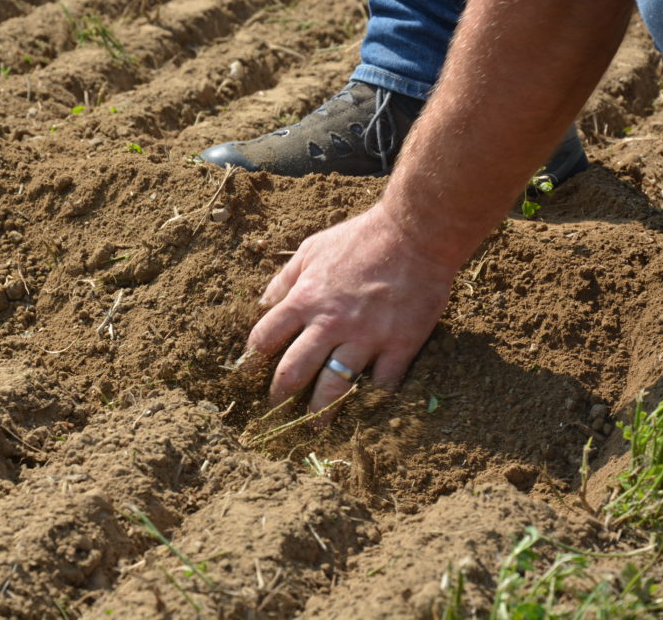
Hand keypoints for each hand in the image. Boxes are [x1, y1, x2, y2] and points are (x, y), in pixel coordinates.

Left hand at [247, 204, 456, 425]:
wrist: (415, 234)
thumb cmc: (360, 238)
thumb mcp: (312, 249)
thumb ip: (286, 279)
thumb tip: (263, 303)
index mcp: (305, 300)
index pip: (265, 339)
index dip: (252, 359)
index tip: (247, 373)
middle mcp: (330, 324)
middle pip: (293, 372)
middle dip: (279, 396)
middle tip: (274, 411)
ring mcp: (365, 338)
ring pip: (334, 388)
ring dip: (321, 412)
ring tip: (314, 428)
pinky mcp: (399, 345)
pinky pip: (382, 383)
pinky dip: (375, 396)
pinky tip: (367, 404)